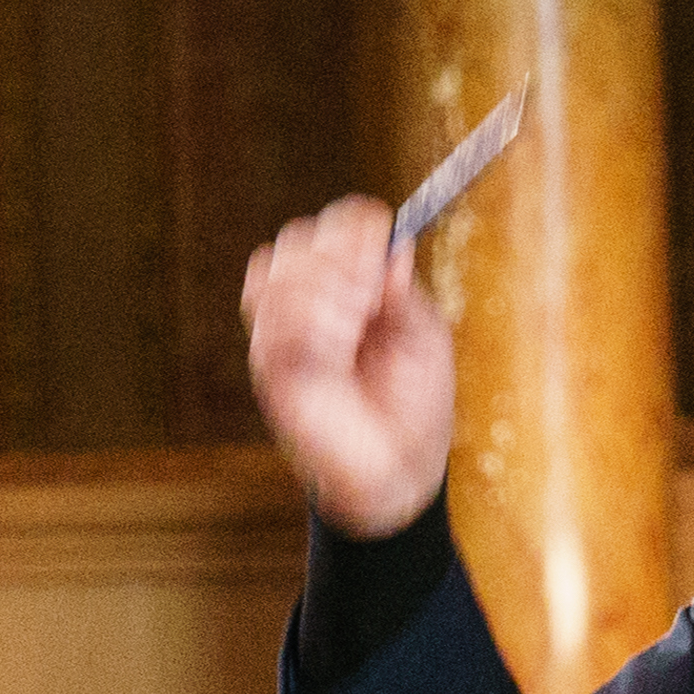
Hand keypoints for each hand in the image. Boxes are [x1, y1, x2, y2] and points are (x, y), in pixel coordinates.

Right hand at [238, 191, 456, 541]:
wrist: (398, 469)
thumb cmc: (414, 404)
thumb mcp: (423, 337)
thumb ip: (403, 291)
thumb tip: (393, 245)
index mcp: (351, 285)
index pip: (336, 224)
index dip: (357, 230)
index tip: (384, 259)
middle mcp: (311, 301)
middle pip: (297, 238)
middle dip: (337, 258)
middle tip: (369, 300)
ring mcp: (284, 331)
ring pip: (277, 272)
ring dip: (323, 293)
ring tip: (353, 331)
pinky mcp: (270, 366)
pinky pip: (272, 320)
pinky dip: (310, 327)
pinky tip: (336, 353)